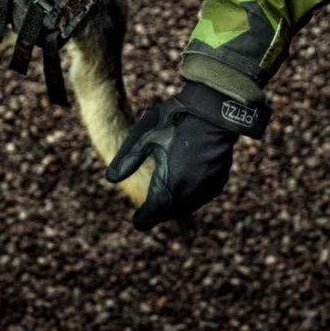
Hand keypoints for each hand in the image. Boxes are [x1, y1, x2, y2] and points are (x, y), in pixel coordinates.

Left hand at [105, 81, 268, 230]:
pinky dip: (191, 194)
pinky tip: (186, 184)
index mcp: (168, 186)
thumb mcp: (144, 136)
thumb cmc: (175, 120)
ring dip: (176, 205)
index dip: (143, 219)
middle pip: (170, 212)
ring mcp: (207, 189)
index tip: (137, 221)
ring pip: (187, 206)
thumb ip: (127, 160)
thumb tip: (110, 179)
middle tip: (149, 212)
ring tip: (166, 200)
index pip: (152, 215)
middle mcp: (189, 194)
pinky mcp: (219, 181)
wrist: (213, 109)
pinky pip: (202, 195)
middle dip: (159, 212)